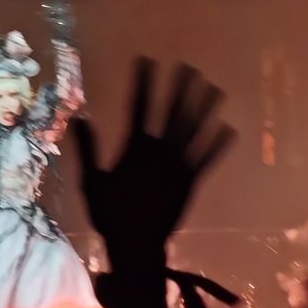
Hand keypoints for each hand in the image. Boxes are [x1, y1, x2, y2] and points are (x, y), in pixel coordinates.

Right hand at [72, 58, 234, 275]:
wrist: (137, 247)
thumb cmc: (110, 215)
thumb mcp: (92, 180)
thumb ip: (88, 148)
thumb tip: (78, 118)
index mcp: (136, 147)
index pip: (140, 105)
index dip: (144, 81)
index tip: (146, 60)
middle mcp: (161, 151)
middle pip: (173, 112)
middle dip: (180, 88)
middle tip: (188, 66)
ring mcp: (180, 166)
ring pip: (195, 131)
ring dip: (205, 109)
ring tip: (215, 88)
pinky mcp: (192, 182)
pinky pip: (208, 159)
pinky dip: (218, 144)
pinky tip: (229, 129)